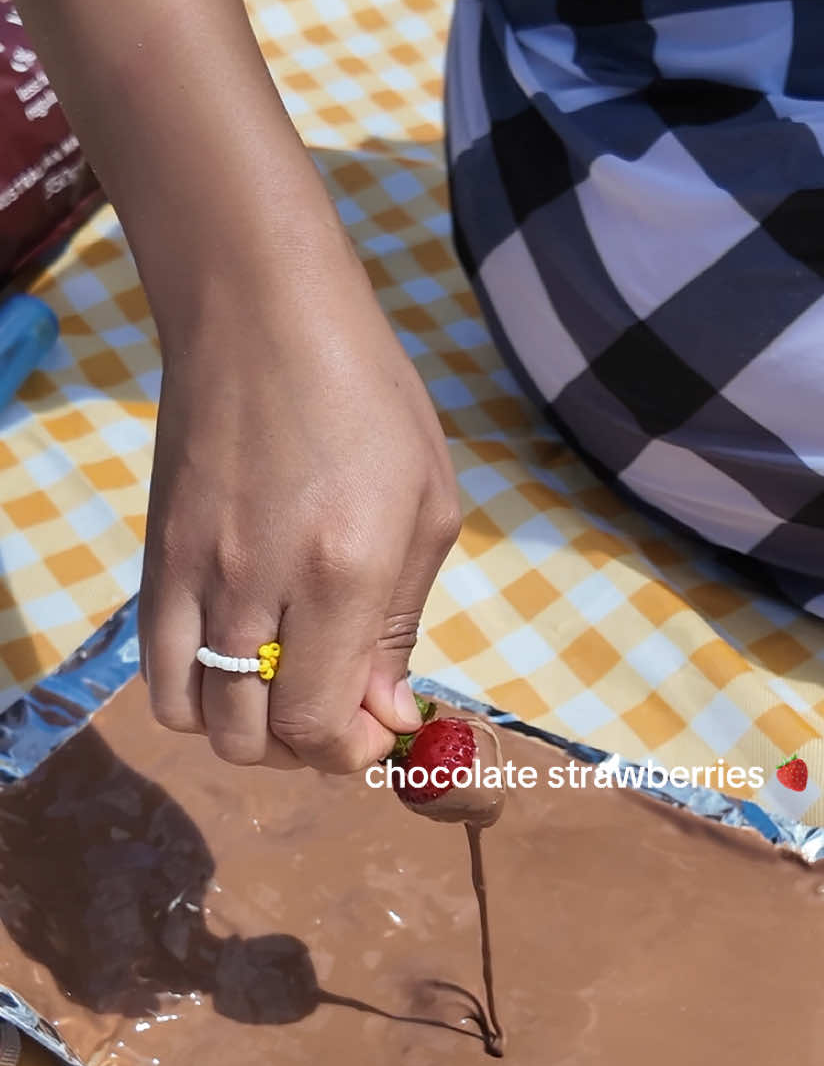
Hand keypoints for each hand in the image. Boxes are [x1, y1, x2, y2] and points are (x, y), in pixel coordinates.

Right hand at [138, 264, 459, 770]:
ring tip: (284, 692)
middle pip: (252, 738)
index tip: (374, 729)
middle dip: (303, 751)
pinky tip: (236, 663)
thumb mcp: (427, 508)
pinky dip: (195, 694)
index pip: (316, 723)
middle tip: (336, 710)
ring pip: (193, 718)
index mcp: (342, 574)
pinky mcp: (155, 559)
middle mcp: (257, 586)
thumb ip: (403, 625)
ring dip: (245, 731)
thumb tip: (386, 714)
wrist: (261, 313)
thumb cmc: (370, 400)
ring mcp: (193, 575)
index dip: (347, 753)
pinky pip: (154, 669)